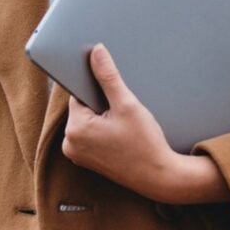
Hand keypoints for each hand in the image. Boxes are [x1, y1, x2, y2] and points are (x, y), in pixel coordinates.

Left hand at [61, 43, 184, 201]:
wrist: (160, 177)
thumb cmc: (145, 144)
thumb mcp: (127, 105)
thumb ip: (108, 76)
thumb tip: (96, 51)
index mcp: (75, 130)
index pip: (78, 93)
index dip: (94, 85)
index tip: (108, 83)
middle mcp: (70, 144)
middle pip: (82, 107)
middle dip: (100, 102)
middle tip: (122, 109)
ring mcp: (77, 154)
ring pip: (87, 120)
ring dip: (102, 115)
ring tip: (123, 124)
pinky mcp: (87, 160)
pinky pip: (90, 134)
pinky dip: (103, 129)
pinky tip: (121, 133)